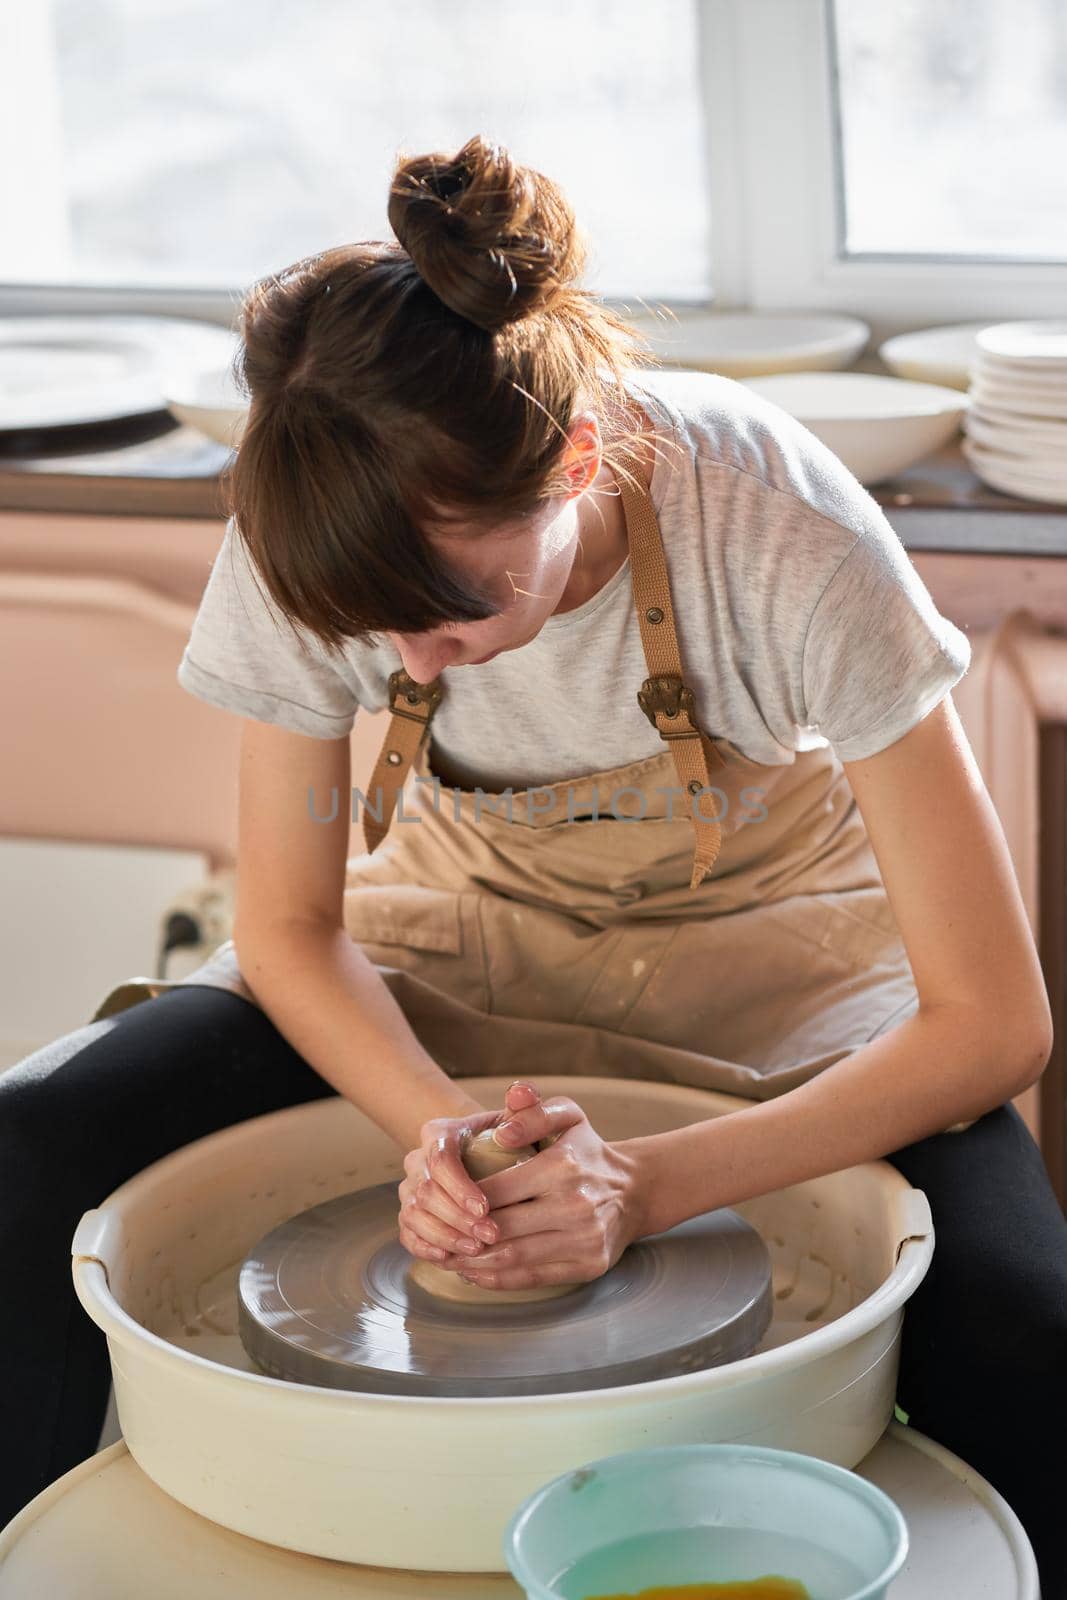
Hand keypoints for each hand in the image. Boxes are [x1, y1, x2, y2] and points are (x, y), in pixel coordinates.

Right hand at [396, 1080, 542, 1264]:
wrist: (498, 1161)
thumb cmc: (513, 1140)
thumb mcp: (523, 1121)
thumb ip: (526, 1106)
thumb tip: (520, 1093)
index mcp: (439, 1133)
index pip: (440, 1158)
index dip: (459, 1186)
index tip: (485, 1207)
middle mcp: (418, 1160)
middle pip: (426, 1191)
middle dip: (456, 1217)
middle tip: (490, 1236)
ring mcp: (412, 1189)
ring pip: (414, 1215)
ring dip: (445, 1236)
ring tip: (477, 1249)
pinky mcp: (412, 1216)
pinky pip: (409, 1234)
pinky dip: (427, 1248)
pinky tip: (451, 1259)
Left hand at [430, 1091, 646, 1292]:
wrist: (635, 1189)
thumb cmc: (588, 1150)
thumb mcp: (567, 1115)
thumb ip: (532, 1111)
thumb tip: (502, 1132)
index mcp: (563, 1166)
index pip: (495, 1189)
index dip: (461, 1201)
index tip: (442, 1203)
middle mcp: (576, 1204)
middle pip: (500, 1228)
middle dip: (461, 1235)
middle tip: (437, 1234)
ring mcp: (585, 1239)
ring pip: (513, 1257)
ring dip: (472, 1262)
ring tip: (448, 1256)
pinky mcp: (589, 1265)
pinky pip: (532, 1278)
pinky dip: (498, 1279)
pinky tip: (475, 1271)